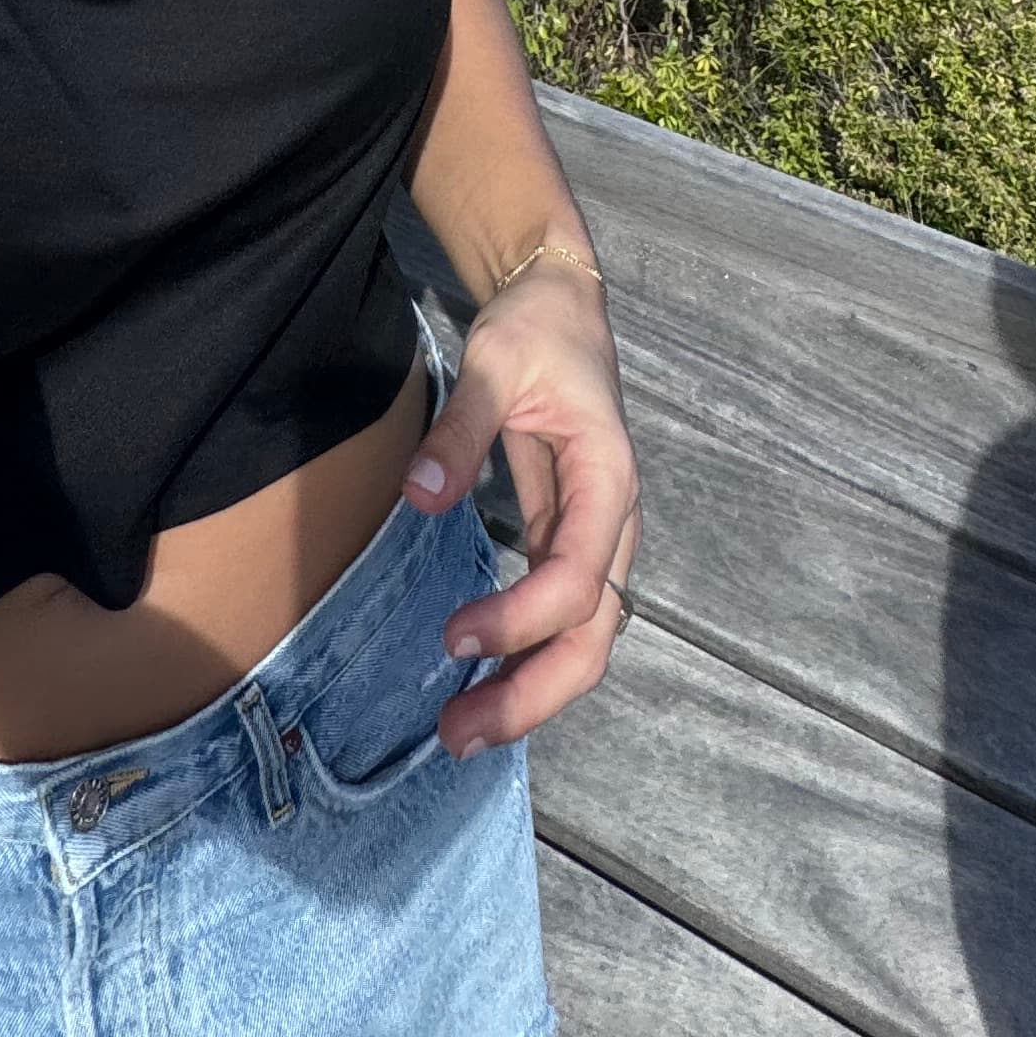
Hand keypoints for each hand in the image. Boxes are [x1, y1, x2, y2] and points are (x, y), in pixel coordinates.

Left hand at [401, 259, 638, 756]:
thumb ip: (462, 426)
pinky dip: (528, 656)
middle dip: (533, 692)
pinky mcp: (568, 537)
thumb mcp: (497, 360)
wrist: (561, 303)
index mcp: (607, 479)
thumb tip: (422, 493)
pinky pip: (560, 616)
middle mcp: (613, 523)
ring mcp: (595, 537)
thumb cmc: (537, 329)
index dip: (520, 618)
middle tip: (460, 733)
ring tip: (464, 728)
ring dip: (531, 689)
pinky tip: (484, 681)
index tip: (453, 636)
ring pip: (584, 638)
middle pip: (593, 636)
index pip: (577, 577)